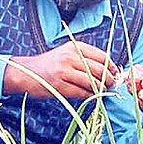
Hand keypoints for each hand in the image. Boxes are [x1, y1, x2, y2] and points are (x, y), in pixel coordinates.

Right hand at [5, 41, 119, 99]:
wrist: (26, 72)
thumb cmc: (50, 64)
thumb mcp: (67, 53)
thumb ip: (85, 58)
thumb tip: (108, 70)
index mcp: (74, 47)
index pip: (102, 56)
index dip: (112, 67)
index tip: (116, 74)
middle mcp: (70, 57)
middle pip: (99, 70)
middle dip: (109, 80)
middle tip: (112, 85)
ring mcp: (64, 71)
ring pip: (92, 82)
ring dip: (100, 89)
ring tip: (102, 92)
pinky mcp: (60, 85)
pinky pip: (81, 93)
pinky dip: (89, 96)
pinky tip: (91, 97)